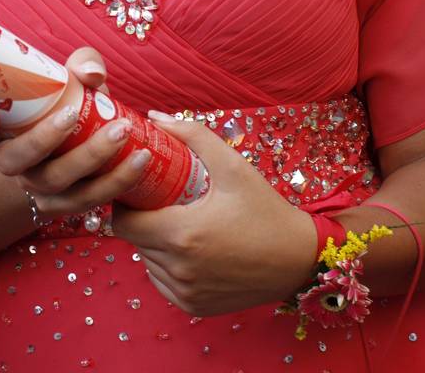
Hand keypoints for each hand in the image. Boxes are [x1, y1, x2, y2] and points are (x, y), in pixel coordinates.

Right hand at [0, 47, 149, 219]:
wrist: (82, 147)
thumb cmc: (67, 104)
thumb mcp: (69, 79)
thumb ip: (79, 65)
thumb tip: (90, 75)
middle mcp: (12, 163)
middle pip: (17, 161)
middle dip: (44, 139)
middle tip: (72, 114)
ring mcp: (38, 189)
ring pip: (57, 183)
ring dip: (92, 158)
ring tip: (124, 130)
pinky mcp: (68, 206)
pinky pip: (91, 199)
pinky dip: (118, 180)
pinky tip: (141, 157)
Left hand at [112, 112, 315, 316]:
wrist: (301, 259)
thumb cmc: (266, 210)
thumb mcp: (233, 167)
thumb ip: (193, 136)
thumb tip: (155, 118)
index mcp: (182, 235)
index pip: (123, 223)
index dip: (125, 205)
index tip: (138, 192)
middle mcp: (179, 268)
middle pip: (134, 241)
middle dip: (141, 220)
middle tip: (158, 203)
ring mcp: (185, 292)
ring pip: (146, 262)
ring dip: (152, 244)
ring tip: (174, 224)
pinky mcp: (193, 307)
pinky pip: (162, 282)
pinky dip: (166, 266)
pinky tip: (186, 250)